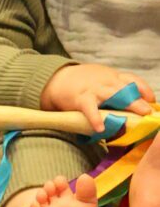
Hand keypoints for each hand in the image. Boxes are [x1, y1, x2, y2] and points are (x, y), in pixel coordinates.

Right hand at [40, 62, 155, 125]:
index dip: (144, 90)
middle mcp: (106, 81)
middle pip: (126, 89)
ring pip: (113, 95)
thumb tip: (135, 111)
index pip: (133, 80)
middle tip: (149, 112)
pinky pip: (90, 109)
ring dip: (125, 106)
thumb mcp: (101, 82)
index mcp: (113, 78)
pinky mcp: (81, 98)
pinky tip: (101, 128)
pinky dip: (95, 118)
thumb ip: (116, 93)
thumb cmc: (83, 84)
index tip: (152, 101)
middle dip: (138, 100)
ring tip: (134, 118)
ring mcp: (94, 89)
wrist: (56, 78)